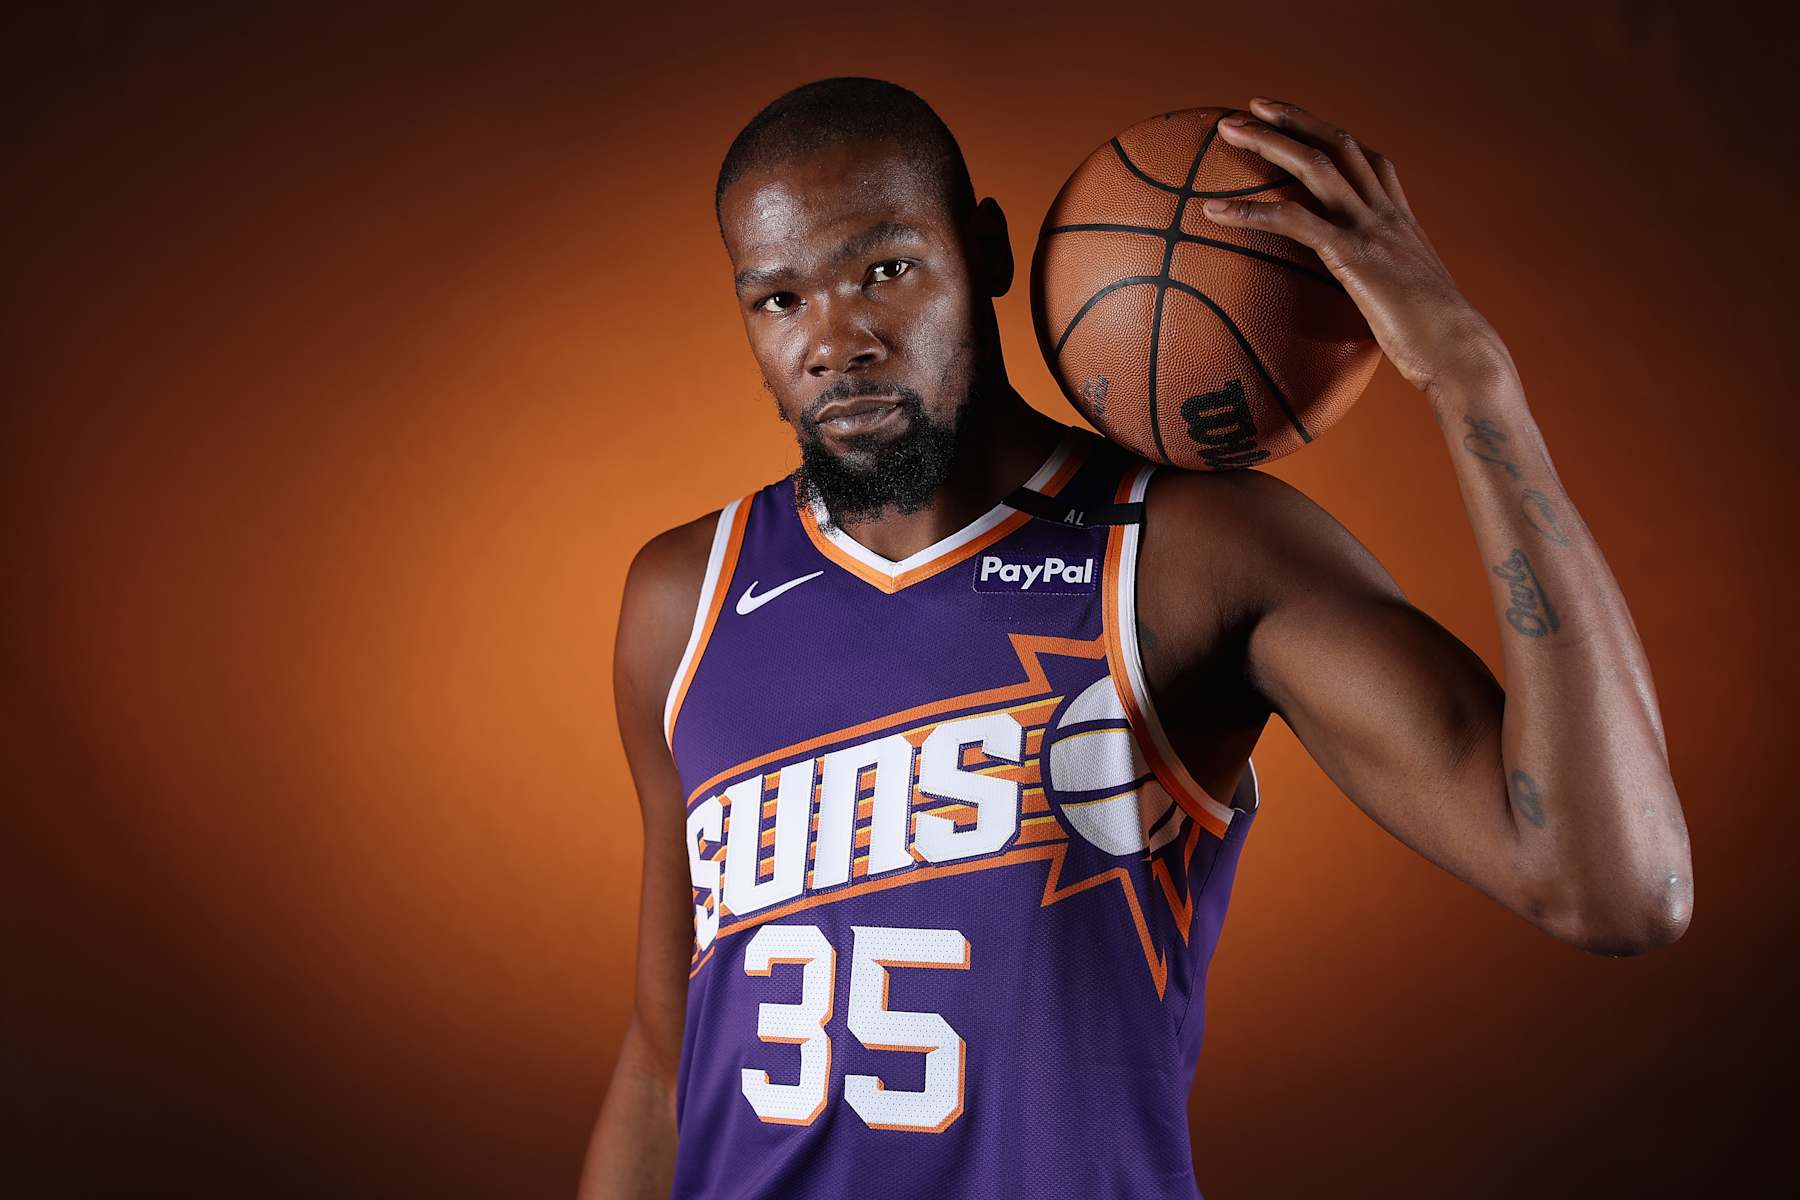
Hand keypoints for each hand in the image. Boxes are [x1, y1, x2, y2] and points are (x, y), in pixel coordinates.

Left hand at [1201, 97, 1512, 400]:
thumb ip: (1382, 292)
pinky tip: (1213, 211)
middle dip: (1294, 120)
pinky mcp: (1353, 255)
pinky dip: (1249, 212)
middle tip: (1251, 107)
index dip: (1332, 136)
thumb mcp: (1408, 304)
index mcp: (1401, 221)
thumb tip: (1362, 312)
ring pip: (1315, 166)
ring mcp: (1371, 229)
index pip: (1367, 160)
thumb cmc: (1436, 342)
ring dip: (1269, 142)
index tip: (1299, 124)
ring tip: (1227, 130)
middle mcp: (1387, 214)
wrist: (1459, 351)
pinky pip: (1293, 222)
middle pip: (1338, 146)